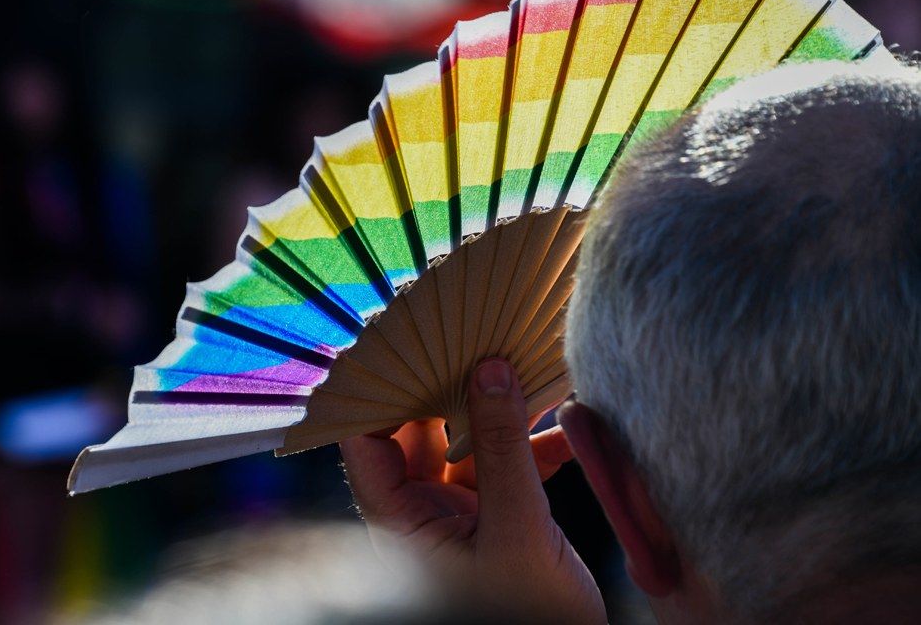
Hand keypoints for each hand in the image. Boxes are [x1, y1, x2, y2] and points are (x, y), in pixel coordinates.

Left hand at [339, 359, 605, 623]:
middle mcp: (420, 511)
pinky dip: (531, 440)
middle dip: (439, 382)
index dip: (375, 390)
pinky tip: (562, 421)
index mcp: (399, 521)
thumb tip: (488, 370)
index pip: (365, 440)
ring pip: (463, 440)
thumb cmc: (527, 620)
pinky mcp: (496, 515)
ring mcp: (457, 511)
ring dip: (491, 406)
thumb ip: (504, 449)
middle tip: (462, 331)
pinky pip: (505, 462)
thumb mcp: (517, 530)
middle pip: (414, 429)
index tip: (397, 341)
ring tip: (514, 360)